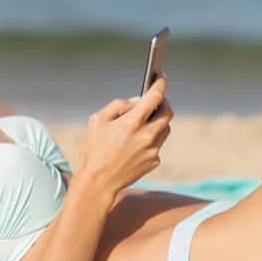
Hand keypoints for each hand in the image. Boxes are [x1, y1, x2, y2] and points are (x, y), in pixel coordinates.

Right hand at [75, 76, 172, 194]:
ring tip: (144, 122)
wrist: (98, 181)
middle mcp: (147, 135)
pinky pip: (157, 145)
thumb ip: (118, 105)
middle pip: (168, 113)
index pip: (155, 97)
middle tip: (157, 101)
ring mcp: (153, 149)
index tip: (161, 78)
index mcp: (132, 122)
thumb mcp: (97, 121)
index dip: (160, 85)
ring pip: (165, 129)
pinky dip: (150, 140)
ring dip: (158, 122)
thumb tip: (137, 100)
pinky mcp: (154, 161)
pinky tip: (135, 145)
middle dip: (164, 104)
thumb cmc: (94, 149)